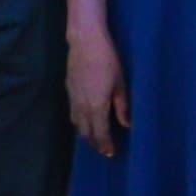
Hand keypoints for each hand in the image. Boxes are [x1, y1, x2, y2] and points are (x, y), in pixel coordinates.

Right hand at [66, 25, 127, 157]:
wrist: (85, 42)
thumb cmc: (108, 60)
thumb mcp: (120, 84)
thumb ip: (122, 106)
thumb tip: (127, 124)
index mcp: (96, 107)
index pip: (100, 133)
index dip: (105, 145)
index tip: (110, 153)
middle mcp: (81, 107)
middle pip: (86, 132)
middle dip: (94, 143)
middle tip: (104, 150)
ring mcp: (72, 99)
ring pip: (77, 124)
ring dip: (85, 134)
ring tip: (95, 138)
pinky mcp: (68, 91)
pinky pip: (72, 113)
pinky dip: (79, 122)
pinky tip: (85, 120)